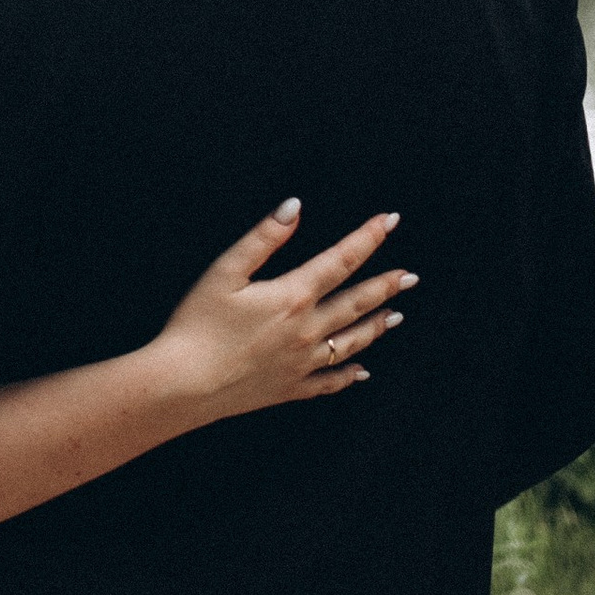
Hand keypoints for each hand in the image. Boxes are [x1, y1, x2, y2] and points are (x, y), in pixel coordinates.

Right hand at [154, 202, 412, 422]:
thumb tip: (295, 206)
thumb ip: (264, 237)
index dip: (367, 238)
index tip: (389, 221)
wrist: (184, 385)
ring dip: (376, 326)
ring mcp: (302, 363)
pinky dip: (350, 376)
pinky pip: (330, 382)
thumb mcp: (225, 271)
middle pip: (356, 303)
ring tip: (396, 315)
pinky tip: (362, 372)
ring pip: (351, 342)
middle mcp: (306, 330)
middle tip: (411, 276)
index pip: (341, 260)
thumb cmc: (197, 324)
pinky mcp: (290, 388)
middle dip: (386, 286)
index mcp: (292, 296)